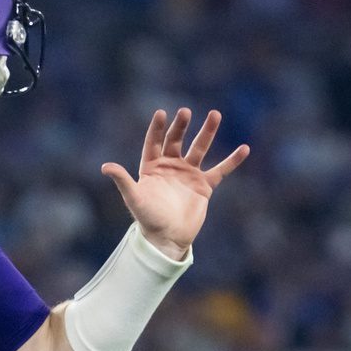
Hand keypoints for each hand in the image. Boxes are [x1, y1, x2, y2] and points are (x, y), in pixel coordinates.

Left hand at [101, 108, 248, 260]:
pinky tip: (244, 149)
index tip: (161, 113)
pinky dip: (232, 161)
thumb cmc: (148, 218)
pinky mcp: (204, 185)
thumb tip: (105, 167)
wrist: (167, 238)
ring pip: (200, 148)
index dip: (157, 129)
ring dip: (208, 132)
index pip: (154, 142)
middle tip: (185, 112)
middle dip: (181, 127)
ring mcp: (188, 174)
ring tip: (215, 114)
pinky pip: (220, 170)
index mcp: (151, 167)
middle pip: (176, 141)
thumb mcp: (134, 198)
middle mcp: (170, 166)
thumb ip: (122, 180)